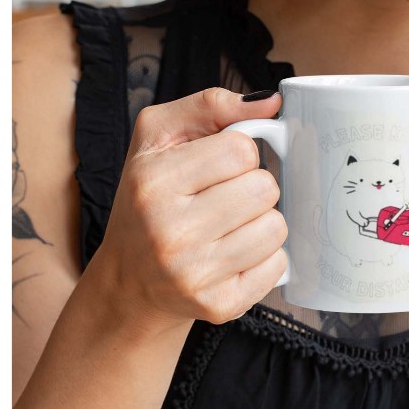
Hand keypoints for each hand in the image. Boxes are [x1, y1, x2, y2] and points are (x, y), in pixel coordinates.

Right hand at [90, 87, 287, 328]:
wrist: (130, 279)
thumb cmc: (149, 198)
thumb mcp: (159, 138)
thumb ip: (211, 106)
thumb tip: (272, 102)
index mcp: (153, 182)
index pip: (241, 149)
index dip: (238, 153)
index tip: (218, 167)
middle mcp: (169, 231)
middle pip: (264, 188)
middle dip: (252, 187)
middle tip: (223, 199)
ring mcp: (194, 274)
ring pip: (276, 227)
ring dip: (261, 222)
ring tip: (229, 226)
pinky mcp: (218, 305)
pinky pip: (278, 265)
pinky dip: (264, 256)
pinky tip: (233, 255)